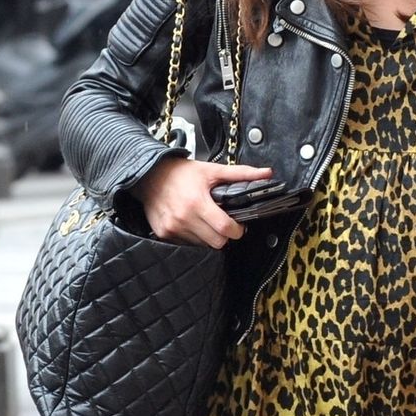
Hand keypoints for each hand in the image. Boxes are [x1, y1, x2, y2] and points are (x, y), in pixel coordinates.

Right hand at [135, 158, 274, 247]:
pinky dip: (192, 237)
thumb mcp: (211, 170)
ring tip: (204, 221)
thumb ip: (240, 174)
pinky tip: (191, 223)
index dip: (237, 230)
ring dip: (207, 236)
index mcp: (197, 203)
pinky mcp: (163, 233)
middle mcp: (184, 218)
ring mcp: (172, 228)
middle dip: (224, 235)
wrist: (148, 175)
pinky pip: (186, 244)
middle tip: (223, 223)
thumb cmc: (180, 173)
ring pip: (202, 245)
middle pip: (216, 242)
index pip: (225, 229)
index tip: (238, 226)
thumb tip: (267, 174)